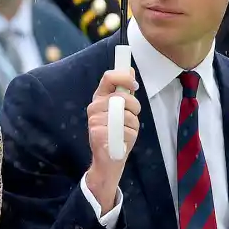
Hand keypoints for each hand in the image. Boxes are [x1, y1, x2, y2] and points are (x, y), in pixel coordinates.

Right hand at [85, 68, 140, 210]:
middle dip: (134, 106)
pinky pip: (126, 130)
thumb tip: (129, 69)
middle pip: (122, 97)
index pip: (108, 77)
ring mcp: (95, 121)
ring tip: (125, 131)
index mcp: (99, 98)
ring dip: (133, 125)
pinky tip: (122, 141)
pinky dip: (130, 137)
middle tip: (132, 115)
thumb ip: (124, 91)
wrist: (108, 159)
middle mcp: (94, 107)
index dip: (124, 77)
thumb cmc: (116, 132)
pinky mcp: (98, 135)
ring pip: (127, 115)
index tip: (134, 85)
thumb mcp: (121, 109)